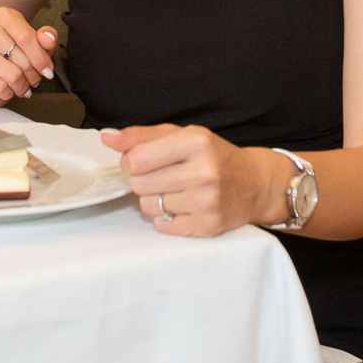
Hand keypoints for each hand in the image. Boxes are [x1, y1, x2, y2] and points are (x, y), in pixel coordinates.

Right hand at [0, 8, 55, 106]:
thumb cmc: (11, 57)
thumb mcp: (34, 46)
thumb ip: (46, 39)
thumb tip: (49, 40)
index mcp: (4, 16)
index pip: (27, 37)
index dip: (41, 58)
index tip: (48, 70)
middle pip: (21, 57)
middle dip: (34, 74)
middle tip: (34, 79)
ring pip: (12, 74)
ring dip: (22, 85)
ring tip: (22, 86)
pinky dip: (9, 93)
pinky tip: (8, 91)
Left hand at [102, 125, 283, 237]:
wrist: (255, 184)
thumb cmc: (214, 156)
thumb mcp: (183, 136)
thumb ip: (141, 136)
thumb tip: (107, 137)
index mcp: (196, 141)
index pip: (136, 159)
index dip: (131, 162)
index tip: (142, 161)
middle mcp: (203, 171)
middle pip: (139, 184)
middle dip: (144, 181)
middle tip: (164, 176)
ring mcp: (207, 201)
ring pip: (148, 207)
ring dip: (155, 200)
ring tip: (176, 191)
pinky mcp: (207, 226)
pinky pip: (163, 225)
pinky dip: (167, 217)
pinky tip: (184, 206)